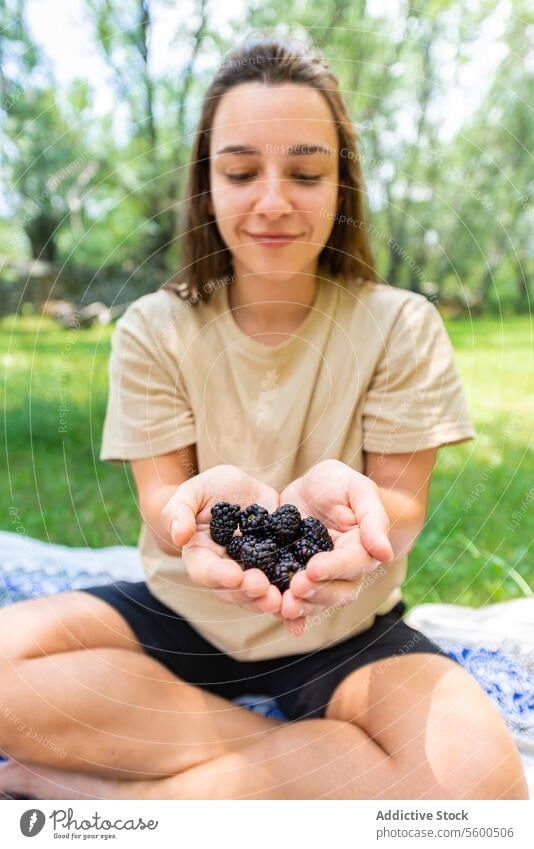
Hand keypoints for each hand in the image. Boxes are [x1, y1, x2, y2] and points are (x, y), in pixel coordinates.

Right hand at [161, 465, 284, 617]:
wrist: (242, 489)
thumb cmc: (210, 489)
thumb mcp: (192, 492)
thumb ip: (179, 511)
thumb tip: (179, 536)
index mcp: (202, 557)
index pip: (206, 571)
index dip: (218, 575)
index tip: (234, 574)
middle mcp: (227, 572)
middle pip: (234, 591)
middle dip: (249, 593)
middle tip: (264, 588)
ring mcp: (254, 572)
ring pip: (260, 595)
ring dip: (271, 601)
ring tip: (285, 599)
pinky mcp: (278, 567)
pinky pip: (286, 584)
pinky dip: (295, 595)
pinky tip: (308, 596)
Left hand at [279, 460, 393, 633]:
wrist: (309, 489)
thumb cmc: (337, 483)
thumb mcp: (355, 488)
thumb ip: (373, 517)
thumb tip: (386, 553)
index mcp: (362, 548)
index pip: (352, 563)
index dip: (334, 568)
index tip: (313, 569)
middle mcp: (346, 570)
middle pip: (338, 591)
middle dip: (317, 592)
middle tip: (295, 587)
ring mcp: (323, 579)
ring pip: (319, 602)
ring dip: (303, 607)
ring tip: (283, 605)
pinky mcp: (300, 580)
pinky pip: (300, 604)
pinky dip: (295, 618)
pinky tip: (286, 623)